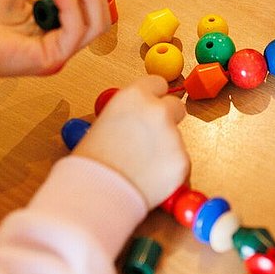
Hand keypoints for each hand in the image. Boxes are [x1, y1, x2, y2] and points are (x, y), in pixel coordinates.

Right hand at [73, 76, 188, 208]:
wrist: (97, 191)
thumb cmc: (92, 160)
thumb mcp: (104, 122)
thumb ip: (128, 113)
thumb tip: (140, 117)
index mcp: (134, 96)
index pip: (158, 83)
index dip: (154, 97)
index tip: (151, 106)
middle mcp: (158, 111)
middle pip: (176, 106)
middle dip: (168, 119)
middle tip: (151, 138)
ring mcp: (174, 136)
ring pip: (176, 138)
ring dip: (165, 148)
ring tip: (140, 165)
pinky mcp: (182, 161)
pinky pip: (179, 161)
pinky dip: (168, 169)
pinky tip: (148, 178)